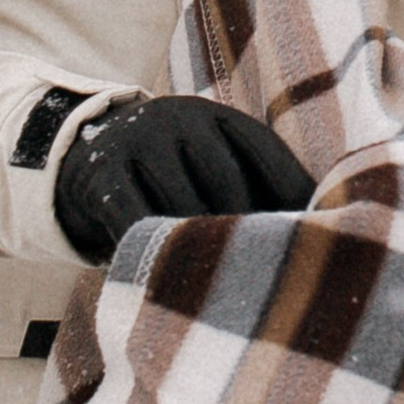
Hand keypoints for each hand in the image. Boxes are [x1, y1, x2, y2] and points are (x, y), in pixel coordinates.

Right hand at [53, 96, 317, 262]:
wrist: (83, 158)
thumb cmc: (171, 173)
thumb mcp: (208, 161)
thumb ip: (252, 183)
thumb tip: (319, 223)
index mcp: (215, 115)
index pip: (264, 151)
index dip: (292, 192)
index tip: (318, 233)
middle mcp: (178, 118)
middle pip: (227, 182)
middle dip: (249, 231)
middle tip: (272, 276)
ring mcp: (137, 142)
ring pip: (182, 204)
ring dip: (202, 248)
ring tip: (227, 288)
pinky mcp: (101, 174)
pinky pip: (134, 218)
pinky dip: (154, 249)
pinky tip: (170, 279)